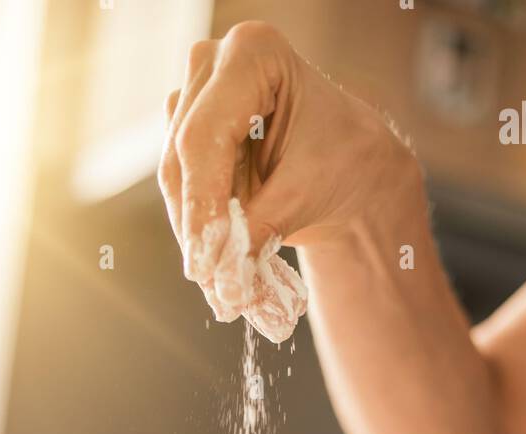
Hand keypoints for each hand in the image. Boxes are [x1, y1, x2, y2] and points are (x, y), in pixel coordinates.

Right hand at [157, 21, 407, 316]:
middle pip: (183, 156)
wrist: (350, 165)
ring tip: (221, 287)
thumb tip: (223, 283)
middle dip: (196, 228)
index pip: (204, 138)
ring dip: (195, 234)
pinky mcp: (189, 128)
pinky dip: (199, 228)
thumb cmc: (342, 162)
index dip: (200, 206)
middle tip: (213, 286)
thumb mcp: (306, 194)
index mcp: (253, 53)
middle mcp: (214, 63)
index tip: (205, 266)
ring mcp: (196, 93)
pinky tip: (218, 266)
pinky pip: (181, 187)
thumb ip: (259, 231)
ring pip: (174, 176)